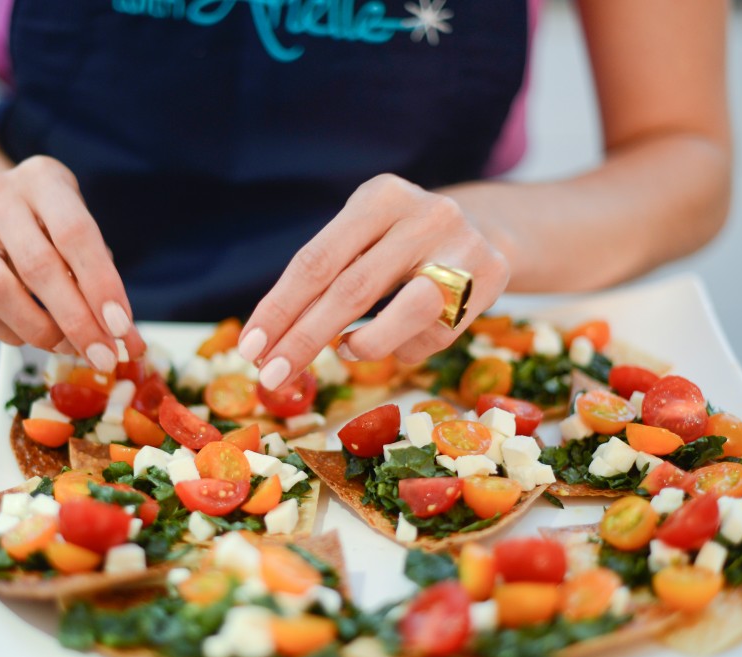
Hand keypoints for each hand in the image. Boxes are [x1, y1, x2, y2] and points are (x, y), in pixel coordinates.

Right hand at [0, 155, 145, 370]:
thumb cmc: (48, 226)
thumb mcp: (80, 234)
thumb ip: (104, 280)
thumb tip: (128, 341)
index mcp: (42, 178)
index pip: (75, 233)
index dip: (101, 285)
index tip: (120, 328)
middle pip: (38, 265)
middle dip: (76, 320)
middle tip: (102, 356)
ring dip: (40, 331)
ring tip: (68, 346)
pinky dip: (12, 333)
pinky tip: (32, 335)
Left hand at [237, 174, 509, 388]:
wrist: (488, 229)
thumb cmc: (400, 243)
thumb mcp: (363, 238)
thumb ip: (323, 278)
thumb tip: (267, 342)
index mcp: (380, 197)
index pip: (316, 261)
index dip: (280, 308)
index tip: (249, 347)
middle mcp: (426, 214)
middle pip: (352, 289)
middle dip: (304, 339)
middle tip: (271, 375)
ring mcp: (464, 246)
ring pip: (406, 312)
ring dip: (363, 346)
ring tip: (343, 351)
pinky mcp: (491, 279)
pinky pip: (436, 333)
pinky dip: (403, 348)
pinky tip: (394, 341)